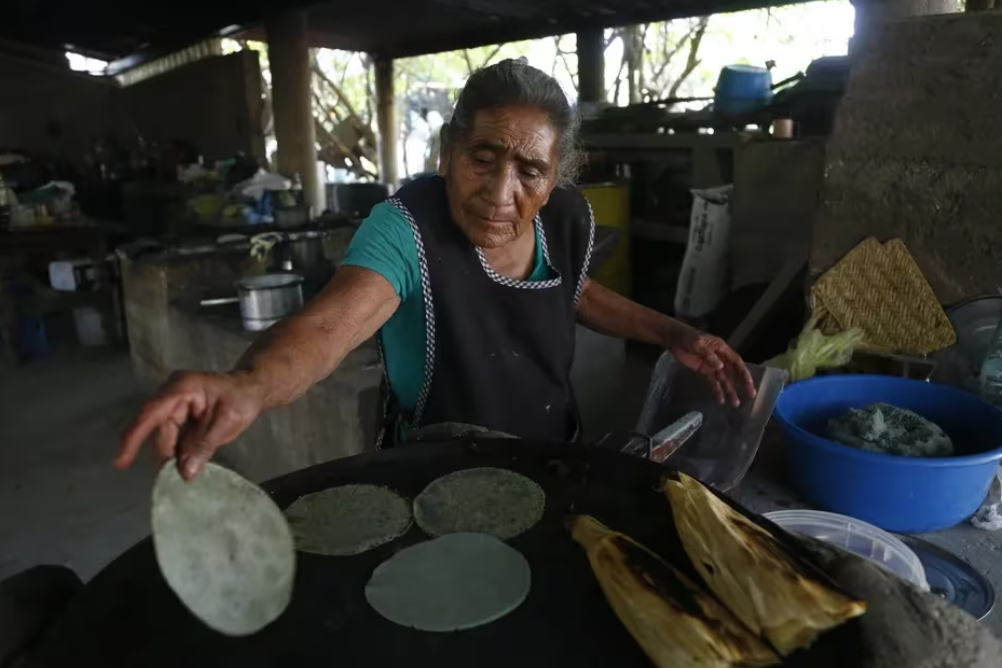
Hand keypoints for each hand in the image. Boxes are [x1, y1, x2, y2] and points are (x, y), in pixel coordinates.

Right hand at [115, 371, 265, 480]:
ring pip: (166, 437)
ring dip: (177, 452)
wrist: (253, 388)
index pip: (151, 414)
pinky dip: (181, 449)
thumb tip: (184, 473)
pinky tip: (191, 457)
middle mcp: (172, 394)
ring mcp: (174, 405)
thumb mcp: (227, 422)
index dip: (133, 438)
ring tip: (194, 460)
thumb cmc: (242, 398)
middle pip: (160, 431)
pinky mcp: (179, 415)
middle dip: (169, 452)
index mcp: (181, 389)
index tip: (121, 462)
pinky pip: (174, 437)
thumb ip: (204, 446)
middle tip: (185, 471)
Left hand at [666, 324, 755, 406]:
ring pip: (724, 379)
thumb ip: (709, 355)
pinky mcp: (704, 371)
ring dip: (730, 390)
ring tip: (735, 403)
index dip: (744, 373)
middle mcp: (720, 358)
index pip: (737, 362)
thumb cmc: (687, 337)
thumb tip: (720, 366)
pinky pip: (713, 382)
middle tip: (750, 395)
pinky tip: (720, 400)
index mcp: (722, 348)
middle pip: (733, 372)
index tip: (750, 384)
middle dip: (742, 384)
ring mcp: (712, 365)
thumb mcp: (697, 344)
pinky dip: (717, 390)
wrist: (673, 339)